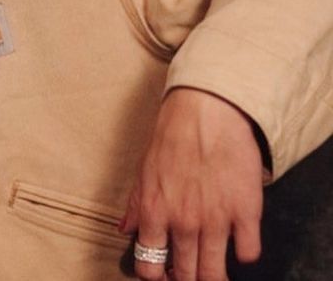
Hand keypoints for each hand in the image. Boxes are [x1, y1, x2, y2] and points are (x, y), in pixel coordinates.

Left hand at [121, 88, 262, 280]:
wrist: (207, 108)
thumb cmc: (174, 132)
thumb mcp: (145, 167)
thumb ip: (135, 203)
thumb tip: (124, 230)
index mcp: (154, 210)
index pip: (148, 267)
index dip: (156, 275)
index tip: (164, 272)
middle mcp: (183, 221)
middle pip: (186, 276)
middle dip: (186, 278)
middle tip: (191, 271)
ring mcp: (216, 220)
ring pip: (215, 274)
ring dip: (214, 276)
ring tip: (215, 269)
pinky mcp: (245, 211)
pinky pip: (248, 253)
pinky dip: (244, 253)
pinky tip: (239, 241)